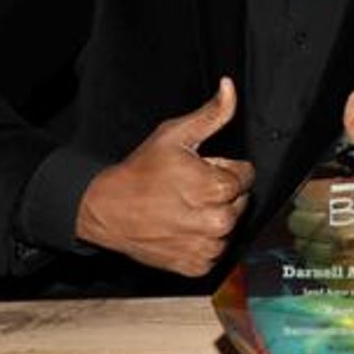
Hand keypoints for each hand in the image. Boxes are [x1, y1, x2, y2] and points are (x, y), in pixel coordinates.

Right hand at [76, 77, 253, 276]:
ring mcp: (208, 246)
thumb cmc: (141, 171)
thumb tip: (229, 87)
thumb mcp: (175, 134)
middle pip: (240, 201)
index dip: (223, 169)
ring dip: (213, 217)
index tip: (198, 171)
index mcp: (218, 187)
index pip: (246, 175)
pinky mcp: (197, 265)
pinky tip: (181, 228)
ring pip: (229, 226)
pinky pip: (216, 251)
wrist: (107, 209)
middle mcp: (218, 221)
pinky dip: (202, 240)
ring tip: (183, 209)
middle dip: (220, 193)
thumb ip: (212, 114)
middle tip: (188, 189)